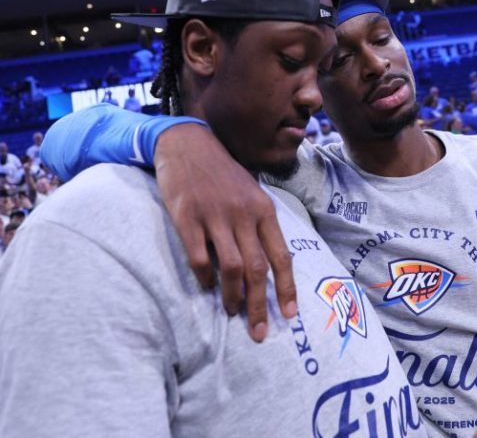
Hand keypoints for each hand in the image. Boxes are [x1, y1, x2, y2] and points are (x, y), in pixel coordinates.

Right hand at [154, 123, 296, 341]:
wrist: (187, 143)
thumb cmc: (222, 173)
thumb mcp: (251, 193)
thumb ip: (260, 225)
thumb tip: (270, 264)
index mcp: (264, 210)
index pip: (281, 256)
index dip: (286, 288)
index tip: (288, 315)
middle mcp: (243, 214)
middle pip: (257, 268)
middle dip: (259, 305)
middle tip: (260, 332)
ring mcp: (215, 216)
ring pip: (230, 267)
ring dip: (232, 296)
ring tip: (231, 312)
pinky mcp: (187, 217)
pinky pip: (198, 258)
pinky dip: (204, 278)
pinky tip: (206, 287)